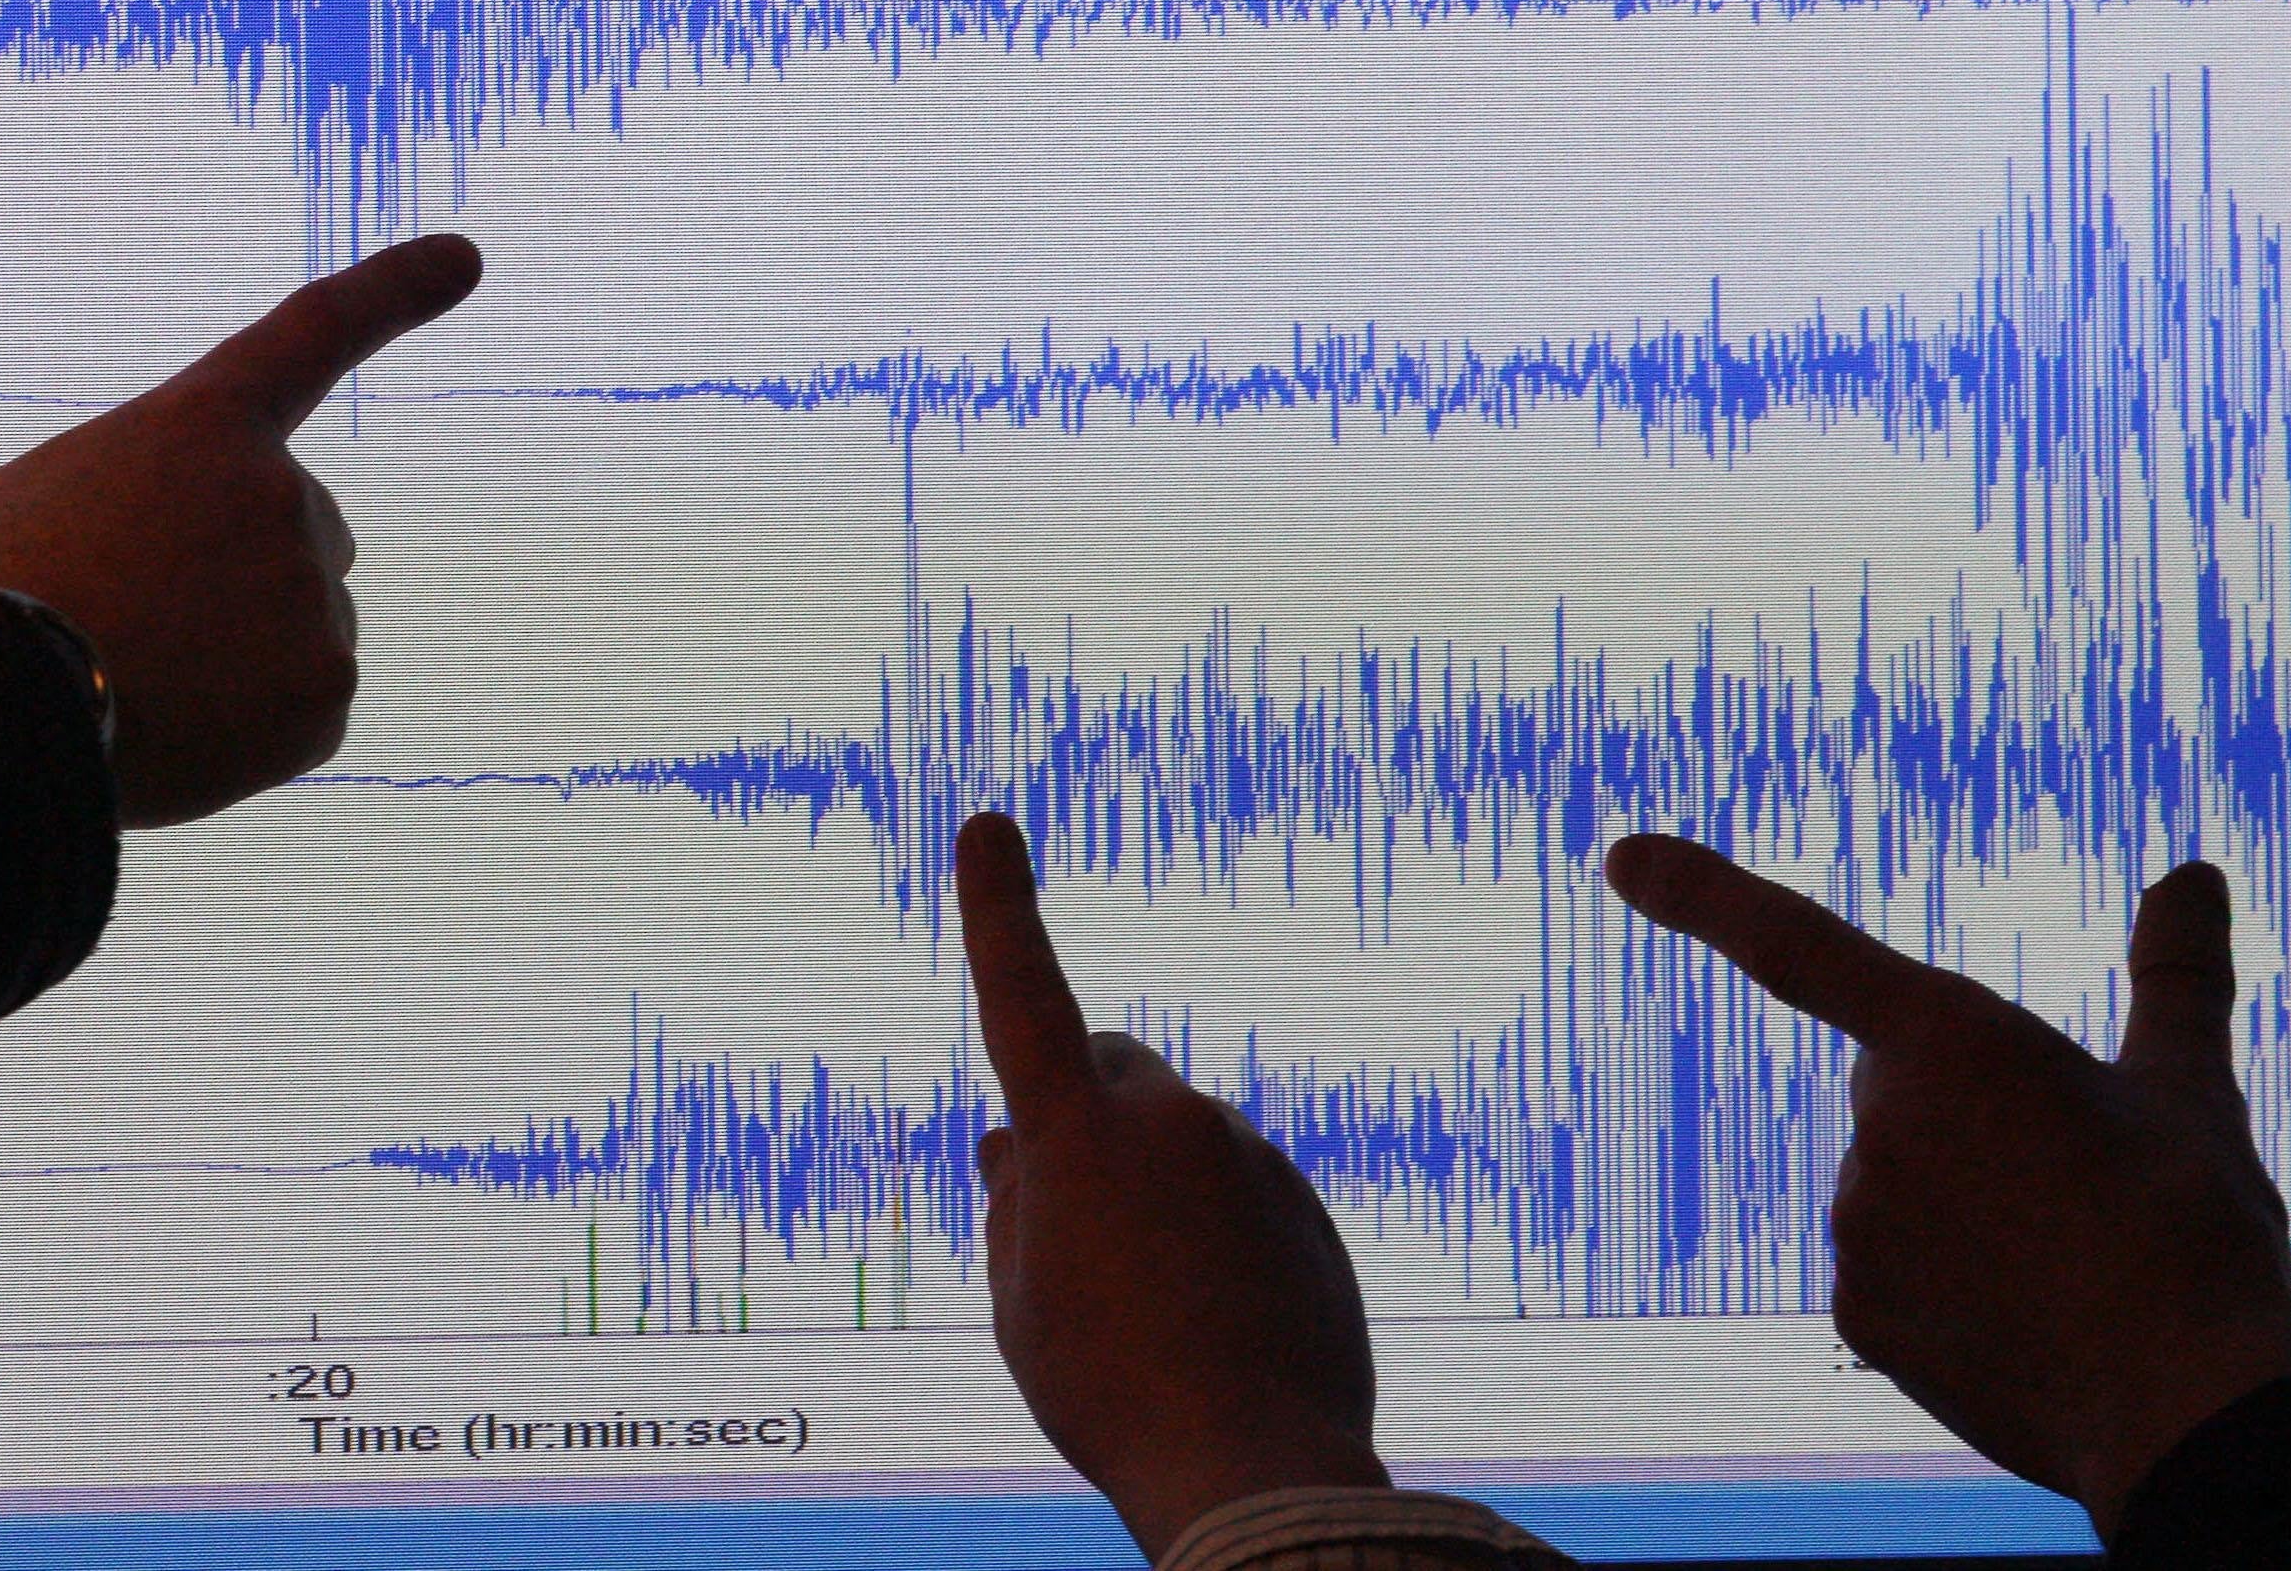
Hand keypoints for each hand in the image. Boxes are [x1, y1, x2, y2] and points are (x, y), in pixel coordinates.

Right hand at [0, 233, 483, 827]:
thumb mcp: (24, 500)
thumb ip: (121, 495)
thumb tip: (148, 554)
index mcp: (205, 425)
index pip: (317, 334)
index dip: (395, 290)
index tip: (467, 257)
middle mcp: (283, 494)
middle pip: (296, 530)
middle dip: (235, 571)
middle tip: (134, 617)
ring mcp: (313, 595)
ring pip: (296, 625)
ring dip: (231, 655)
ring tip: (131, 681)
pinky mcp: (326, 691)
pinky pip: (301, 707)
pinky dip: (246, 727)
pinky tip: (171, 733)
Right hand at [956, 812, 1388, 1560]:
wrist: (1255, 1465)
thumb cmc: (1110, 1393)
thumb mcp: (1023, 1309)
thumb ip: (1013, 1211)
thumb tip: (1010, 1147)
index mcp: (1078, 1136)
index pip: (1023, 1000)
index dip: (999, 912)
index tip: (987, 824)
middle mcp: (1170, 1119)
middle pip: (1111, 1076)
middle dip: (1084, 1114)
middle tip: (1070, 1224)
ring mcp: (1249, 1156)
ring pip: (1179, 1147)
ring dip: (1154, 1196)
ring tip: (1151, 1318)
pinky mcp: (1303, 1203)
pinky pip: (1241, 1197)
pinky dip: (1217, 1237)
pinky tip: (1212, 1328)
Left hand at [1604, 834, 2290, 1536]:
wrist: (2186, 1416)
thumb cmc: (2191, 1235)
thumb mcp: (2190, 1088)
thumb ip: (2177, 970)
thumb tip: (2193, 871)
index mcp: (1945, 1037)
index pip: (1795, 942)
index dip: (1701, 892)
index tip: (1618, 858)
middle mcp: (1876, 1123)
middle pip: (1900, 1084)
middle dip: (1968, 1111)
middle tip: (2079, 1176)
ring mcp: (1856, 1226)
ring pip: (1901, 1183)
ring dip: (1965, 1204)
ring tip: (2072, 1262)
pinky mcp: (1856, 1317)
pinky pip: (1892, 1271)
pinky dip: (1949, 1283)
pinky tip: (2030, 1321)